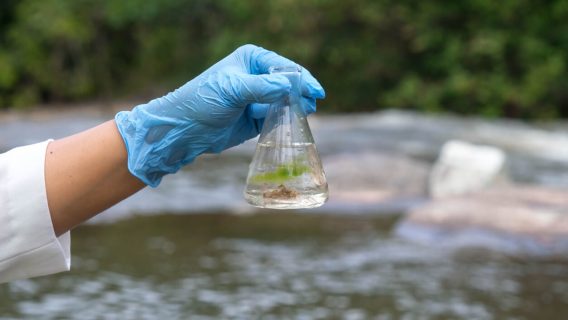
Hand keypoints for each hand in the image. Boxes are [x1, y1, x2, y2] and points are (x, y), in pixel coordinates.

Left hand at [115, 44, 324, 186]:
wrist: (184, 130)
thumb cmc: (202, 101)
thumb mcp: (232, 90)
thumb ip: (261, 87)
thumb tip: (288, 86)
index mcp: (251, 59)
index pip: (284, 67)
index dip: (302, 78)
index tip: (315, 92)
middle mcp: (257, 76)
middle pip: (289, 85)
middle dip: (301, 94)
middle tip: (311, 106)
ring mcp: (258, 98)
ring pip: (286, 103)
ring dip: (295, 109)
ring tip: (304, 116)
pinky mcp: (257, 119)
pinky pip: (278, 119)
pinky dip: (285, 122)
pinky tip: (291, 126)